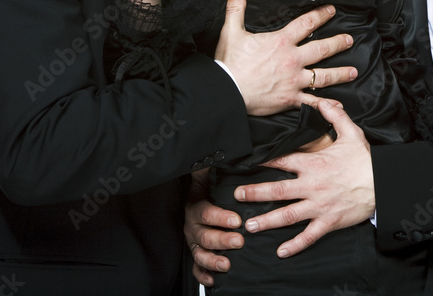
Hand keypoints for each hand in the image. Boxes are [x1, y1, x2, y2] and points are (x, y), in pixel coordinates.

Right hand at [184, 169, 242, 287]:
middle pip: (204, 236)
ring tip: (228, 264)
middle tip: (239, 241)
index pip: (206, 213)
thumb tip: (214, 151)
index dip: (221, 218)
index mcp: (195, 206)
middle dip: (222, 240)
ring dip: (213, 260)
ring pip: (200, 254)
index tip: (237, 220)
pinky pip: (196, 268)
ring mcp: (193, 242)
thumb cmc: (207, 187)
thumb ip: (209, 165)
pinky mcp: (197, 254)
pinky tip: (213, 280)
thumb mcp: (207, 174)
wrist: (197, 202)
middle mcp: (192, 226)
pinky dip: (203, 275)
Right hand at [216, 0, 356, 115]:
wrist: (227, 91)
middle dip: (338, 43)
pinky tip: (338, 104)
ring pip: (323, 76)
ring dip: (340, 73)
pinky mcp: (290, 98)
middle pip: (321, 49)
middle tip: (349, 40)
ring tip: (354, 72)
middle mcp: (292, 60)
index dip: (321, 16)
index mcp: (281, 41)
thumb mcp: (232, 31)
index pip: (306, 24)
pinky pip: (312, 102)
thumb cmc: (229, 63)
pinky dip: (326, 104)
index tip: (331, 11)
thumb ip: (236, 8)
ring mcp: (293, 80)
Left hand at [236, 100, 374, 257]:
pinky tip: (281, 252)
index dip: (264, 162)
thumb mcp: (351, 133)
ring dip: (266, 221)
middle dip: (255, 193)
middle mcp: (312, 185)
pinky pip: (309, 235)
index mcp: (314, 164)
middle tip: (237, 196)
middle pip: (277, 189)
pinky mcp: (328, 221)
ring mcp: (319, 205)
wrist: (383, 183)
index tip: (248, 164)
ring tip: (249, 226)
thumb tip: (323, 102)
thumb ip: (334, 116)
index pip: (283, 160)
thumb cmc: (366, 159)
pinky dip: (295, 245)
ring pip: (287, 215)